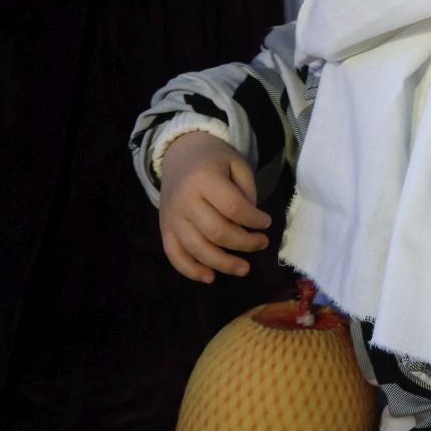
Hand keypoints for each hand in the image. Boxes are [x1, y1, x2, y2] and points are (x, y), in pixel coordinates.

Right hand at [158, 131, 271, 282]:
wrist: (180, 154)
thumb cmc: (214, 159)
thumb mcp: (236, 164)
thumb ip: (246, 192)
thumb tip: (248, 224)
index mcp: (204, 179)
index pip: (233, 208)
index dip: (254, 220)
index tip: (267, 223)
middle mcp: (185, 200)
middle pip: (216, 232)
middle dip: (244, 243)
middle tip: (262, 244)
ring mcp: (172, 217)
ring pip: (197, 248)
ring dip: (222, 263)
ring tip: (244, 268)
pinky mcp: (164, 228)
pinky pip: (174, 255)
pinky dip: (190, 270)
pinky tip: (210, 277)